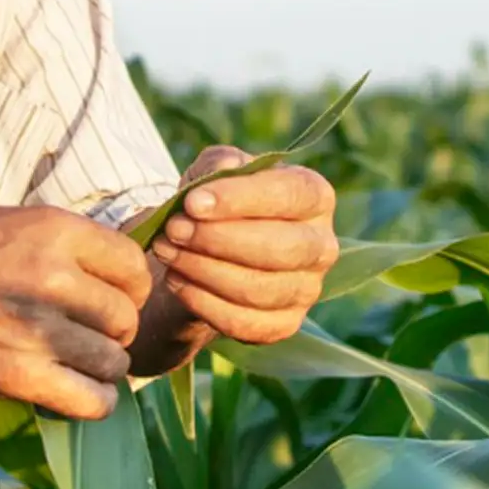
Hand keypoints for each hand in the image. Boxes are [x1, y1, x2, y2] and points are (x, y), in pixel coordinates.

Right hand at [0, 206, 155, 419]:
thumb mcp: (11, 222)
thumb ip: (65, 244)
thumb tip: (115, 272)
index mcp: (56, 230)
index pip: (133, 267)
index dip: (127, 287)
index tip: (110, 298)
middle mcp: (55, 277)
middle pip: (125, 317)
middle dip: (111, 330)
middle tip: (86, 334)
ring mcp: (39, 329)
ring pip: (114, 360)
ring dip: (100, 366)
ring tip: (75, 362)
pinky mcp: (20, 375)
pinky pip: (93, 400)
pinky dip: (95, 401)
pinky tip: (79, 391)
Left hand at [147, 145, 341, 348]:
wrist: (210, 253)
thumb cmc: (219, 204)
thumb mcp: (214, 172)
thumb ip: (219, 163)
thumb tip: (227, 166)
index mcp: (315, 197)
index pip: (290, 195)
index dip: (240, 200)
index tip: (192, 203)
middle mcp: (322, 245)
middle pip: (281, 248)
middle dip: (218, 240)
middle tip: (173, 230)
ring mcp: (308, 290)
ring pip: (260, 289)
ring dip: (204, 271)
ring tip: (166, 252)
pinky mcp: (285, 324)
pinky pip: (246, 323)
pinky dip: (204, 303)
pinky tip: (176, 281)